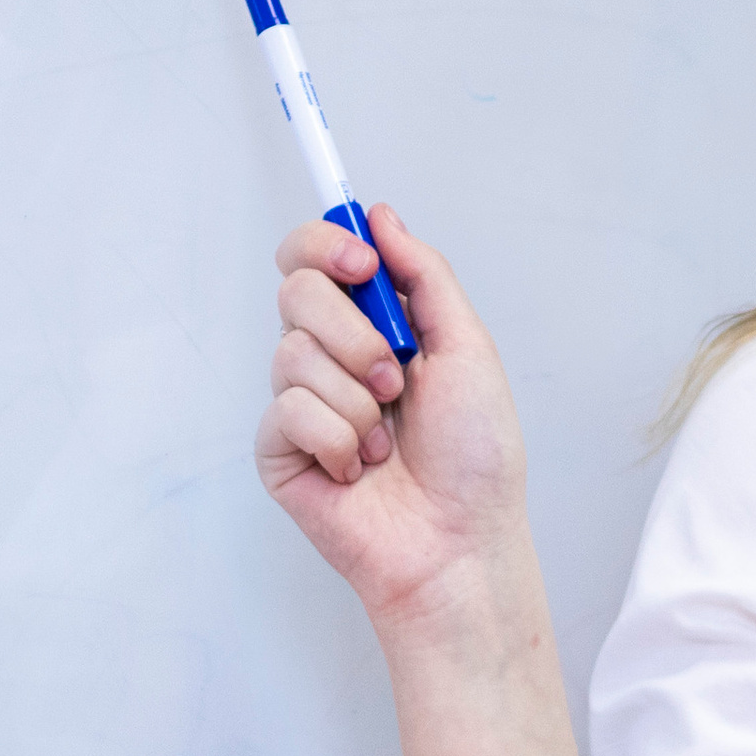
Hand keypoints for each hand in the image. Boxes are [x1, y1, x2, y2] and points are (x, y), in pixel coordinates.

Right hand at [254, 205, 530, 625]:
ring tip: (386, 439)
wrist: (459, 539)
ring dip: (357, 398)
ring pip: (293, 353)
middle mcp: (330, 357)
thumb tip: (380, 216)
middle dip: (354, 334)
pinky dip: (337, 439)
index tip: (362, 265)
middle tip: (395, 379)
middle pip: (294, 291)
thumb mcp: (467, 348)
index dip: (326, 244)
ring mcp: (300, 403)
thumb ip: (424, 276)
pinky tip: (358, 469)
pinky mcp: (279, 450)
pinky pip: (288, 411)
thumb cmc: (475, 457)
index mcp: (373, 326)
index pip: (315, 256)